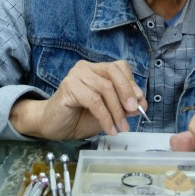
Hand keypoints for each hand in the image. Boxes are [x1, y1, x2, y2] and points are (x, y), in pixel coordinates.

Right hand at [9, 60, 147, 138]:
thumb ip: (123, 107)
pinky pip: (94, 100)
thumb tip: (141, 104)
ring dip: (117, 111)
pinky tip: (110, 129)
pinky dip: (106, 116)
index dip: (132, 83)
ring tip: (121, 128)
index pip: (119, 67)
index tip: (140, 103)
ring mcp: (76, 75)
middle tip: (134, 111)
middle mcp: (86, 68)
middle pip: (113, 72)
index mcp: (96, 69)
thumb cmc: (79, 117)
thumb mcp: (107, 112)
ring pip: (105, 88)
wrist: (53, 126)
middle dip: (127, 92)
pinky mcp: (68, 87)